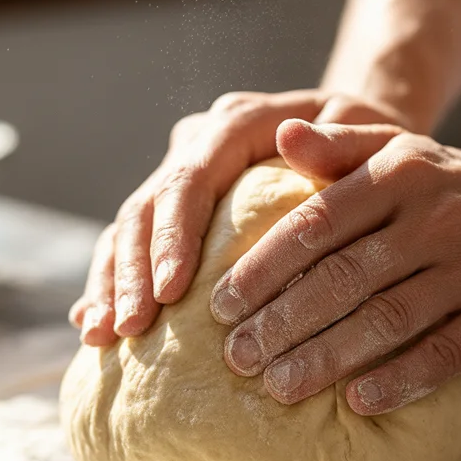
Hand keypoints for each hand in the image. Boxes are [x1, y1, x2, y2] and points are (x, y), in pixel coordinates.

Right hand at [70, 91, 405, 344]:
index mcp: (236, 123)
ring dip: (111, 283)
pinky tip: (90, 327)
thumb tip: (290, 137)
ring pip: (127, 227)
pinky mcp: (175, 209)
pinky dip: (110, 285)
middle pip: (147, 206)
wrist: (355, 141)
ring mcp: (180, 175)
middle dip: (133, 271)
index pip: (191, 176)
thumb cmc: (370, 145)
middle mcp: (197, 144)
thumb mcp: (367, 134)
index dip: (174, 235)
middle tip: (129, 329)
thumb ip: (336, 142)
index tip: (170, 292)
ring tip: (100, 337)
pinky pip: (130, 246)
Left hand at [210, 119, 460, 414]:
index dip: (265, 267)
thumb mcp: (394, 149)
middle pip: (346, 277)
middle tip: (236, 358)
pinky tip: (356, 401)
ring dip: (328, 356)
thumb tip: (280, 134)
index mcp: (399, 175)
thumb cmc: (441, 185)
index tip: (220, 305)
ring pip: (390, 318)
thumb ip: (336, 145)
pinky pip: (446, 353)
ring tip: (277, 386)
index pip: (318, 223)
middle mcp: (438, 218)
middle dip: (283, 321)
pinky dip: (400, 379)